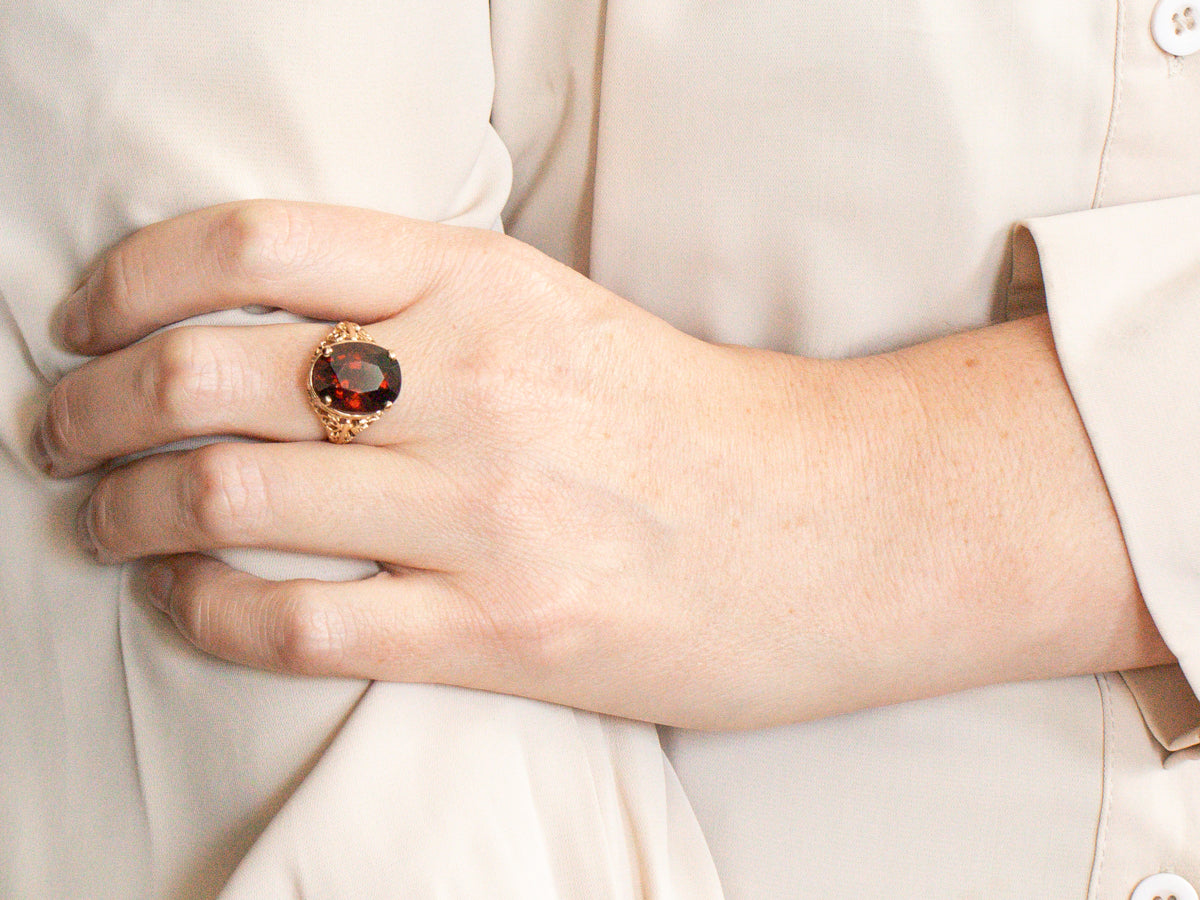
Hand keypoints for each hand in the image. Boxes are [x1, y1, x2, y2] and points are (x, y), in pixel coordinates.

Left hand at [37, 201, 1170, 727]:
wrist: (832, 527)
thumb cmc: (690, 422)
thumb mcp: (559, 317)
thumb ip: (425, 305)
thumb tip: (269, 330)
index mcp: (487, 285)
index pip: (254, 246)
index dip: (131, 280)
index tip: (86, 321)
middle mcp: (474, 387)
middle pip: (205, 378)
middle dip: (89, 408)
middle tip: (60, 434)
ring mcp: (485, 515)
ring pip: (224, 501)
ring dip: (120, 514)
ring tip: (101, 523)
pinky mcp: (501, 634)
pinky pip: (294, 622)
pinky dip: (204, 611)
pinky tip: (188, 600)